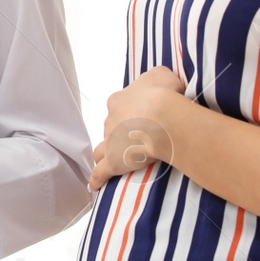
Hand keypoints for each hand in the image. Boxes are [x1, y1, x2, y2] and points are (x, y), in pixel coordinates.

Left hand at [89, 67, 186, 191]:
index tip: (141, 116)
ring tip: (111, 160)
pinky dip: (97, 179)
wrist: (162, 116)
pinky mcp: (113, 162)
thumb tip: (158, 82)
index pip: (119, 106)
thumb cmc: (165, 94)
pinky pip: (100, 173)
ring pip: (102, 149)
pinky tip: (95, 186)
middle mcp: (111, 120)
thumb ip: (156, 77)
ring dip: (106, 153)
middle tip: (135, 139)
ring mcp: (110, 141)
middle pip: (112, 127)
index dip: (130, 111)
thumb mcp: (162, 74)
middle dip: (120, 133)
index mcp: (119, 100)